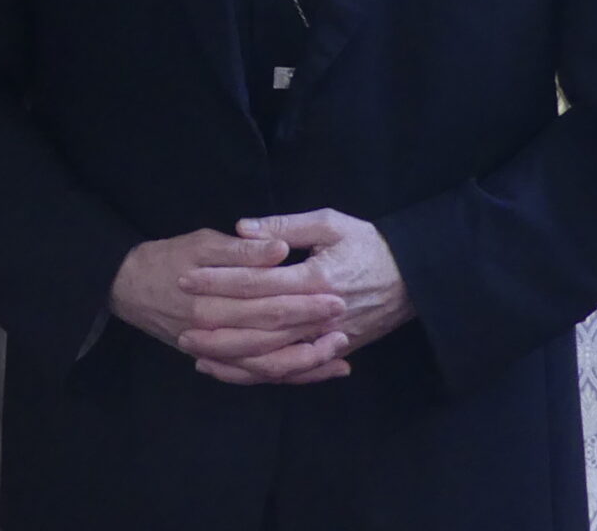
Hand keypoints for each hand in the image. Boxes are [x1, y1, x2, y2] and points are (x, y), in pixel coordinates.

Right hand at [110, 228, 349, 385]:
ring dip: (305, 362)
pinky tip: (315, 370)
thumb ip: (241, 250)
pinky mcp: (216, 362)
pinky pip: (256, 377)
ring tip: (339, 353)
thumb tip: (280, 250)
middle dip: (310, 329)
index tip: (334, 294)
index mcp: (210, 295)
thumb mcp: (201, 243)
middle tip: (343, 320)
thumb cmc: (168, 258)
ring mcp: (214, 351)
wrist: (127, 287)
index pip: (264, 299)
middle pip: (270, 335)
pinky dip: (287, 376)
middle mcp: (213, 329)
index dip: (301, 299)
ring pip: (266, 366)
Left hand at [174, 210, 413, 385]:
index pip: (257, 282)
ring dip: (233, 357)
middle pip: (260, 326)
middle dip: (218, 325)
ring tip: (196, 353)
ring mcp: (327, 338)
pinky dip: (260, 374)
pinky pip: (292, 370)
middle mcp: (320, 315)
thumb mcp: (330, 223)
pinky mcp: (333, 351)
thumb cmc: (370, 244)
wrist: (416, 278)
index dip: (219, 280)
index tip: (185, 277)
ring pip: (274, 356)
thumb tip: (243, 228)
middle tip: (180, 322)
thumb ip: (286, 227)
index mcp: (316, 278)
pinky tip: (231, 371)